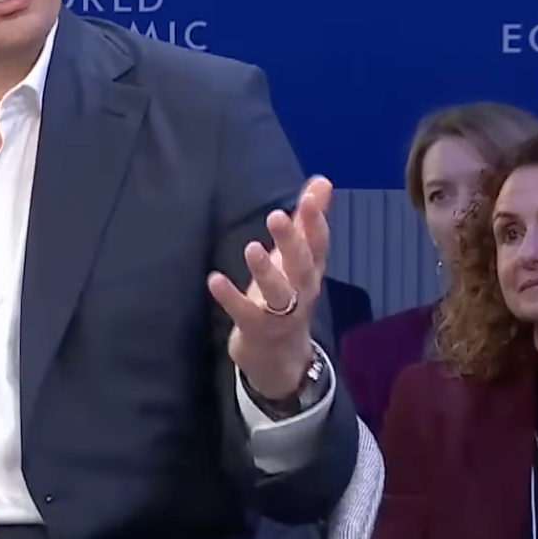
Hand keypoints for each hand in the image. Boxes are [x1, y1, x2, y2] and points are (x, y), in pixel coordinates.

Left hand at [207, 176, 333, 400]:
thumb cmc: (287, 296)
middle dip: (292, 242)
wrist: (281, 358)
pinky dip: (230, 297)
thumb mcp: (297, 258)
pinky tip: (215, 279)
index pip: (319, 244)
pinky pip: (245, 313)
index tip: (310, 196)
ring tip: (251, 248)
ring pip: (279, 292)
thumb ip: (307, 220)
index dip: (315, 221)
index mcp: (310, 271)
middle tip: (277, 216)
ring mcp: (281, 314)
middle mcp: (301, 291)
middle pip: (301, 266)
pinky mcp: (257, 329)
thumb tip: (322, 180)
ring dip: (266, 271)